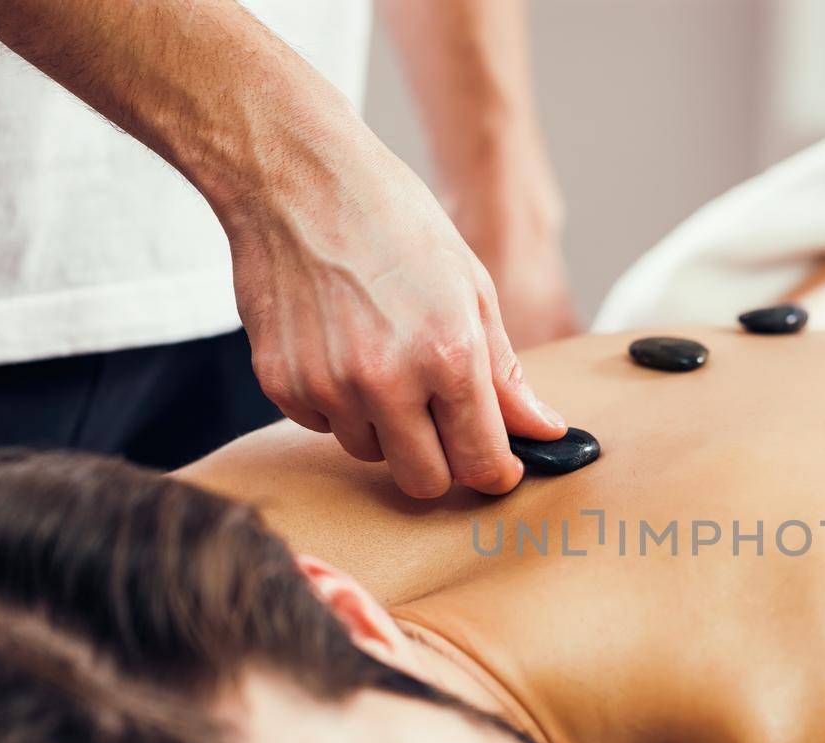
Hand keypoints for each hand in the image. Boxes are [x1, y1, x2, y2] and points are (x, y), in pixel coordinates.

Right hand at [224, 137, 566, 498]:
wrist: (297, 179)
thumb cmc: (394, 222)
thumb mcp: (472, 289)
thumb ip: (505, 373)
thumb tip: (544, 430)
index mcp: (448, 355)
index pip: (481, 462)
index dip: (496, 473)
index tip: (498, 465)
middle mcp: (385, 381)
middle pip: (424, 481)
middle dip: (442, 462)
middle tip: (442, 421)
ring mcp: (327, 385)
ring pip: (369, 453)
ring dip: (385, 427)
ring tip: (384, 359)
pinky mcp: (280, 383)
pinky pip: (322, 426)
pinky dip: (337, 404)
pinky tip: (341, 348)